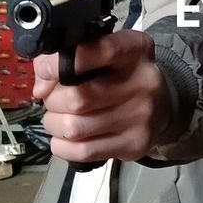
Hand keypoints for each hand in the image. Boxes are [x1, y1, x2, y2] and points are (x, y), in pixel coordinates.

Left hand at [32, 31, 169, 162]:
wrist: (161, 104)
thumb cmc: (123, 75)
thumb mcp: (105, 54)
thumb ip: (68, 59)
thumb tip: (41, 87)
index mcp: (136, 50)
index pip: (100, 51)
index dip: (62, 62)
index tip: (44, 69)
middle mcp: (144, 82)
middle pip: (78, 98)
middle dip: (53, 101)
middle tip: (54, 100)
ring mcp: (141, 116)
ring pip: (75, 127)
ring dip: (55, 124)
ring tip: (58, 118)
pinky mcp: (135, 144)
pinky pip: (83, 151)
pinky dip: (62, 146)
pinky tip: (64, 138)